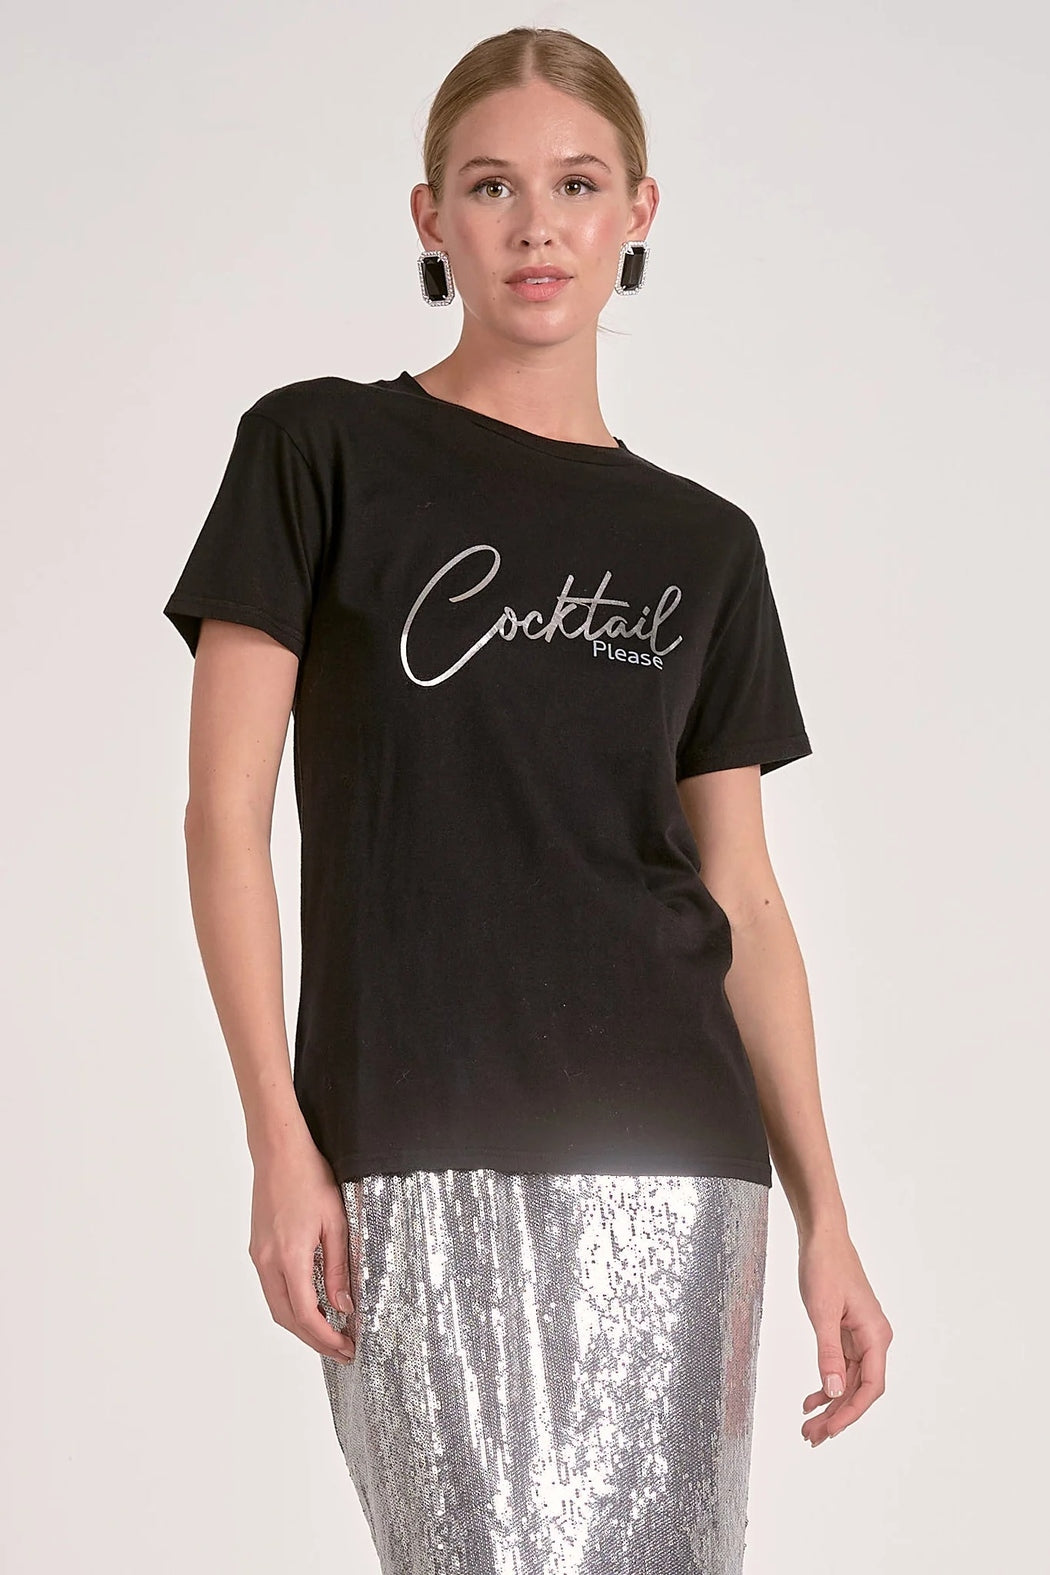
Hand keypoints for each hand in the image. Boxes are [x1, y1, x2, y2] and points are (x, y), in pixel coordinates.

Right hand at [248, 1136, 358, 1364]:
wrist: (279, 1152)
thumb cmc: (309, 1178)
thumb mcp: (335, 1222)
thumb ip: (338, 1268)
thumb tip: (343, 1306)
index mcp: (289, 1256)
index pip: (305, 1313)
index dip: (325, 1337)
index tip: (346, 1348)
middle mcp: (267, 1261)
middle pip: (286, 1317)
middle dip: (313, 1339)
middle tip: (340, 1350)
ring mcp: (259, 1255)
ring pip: (276, 1305)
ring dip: (300, 1325)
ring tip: (328, 1333)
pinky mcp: (258, 1248)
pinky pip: (271, 1288)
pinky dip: (290, 1305)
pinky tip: (309, 1305)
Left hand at [797, 1227, 892, 1445]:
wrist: (823, 1237)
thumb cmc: (824, 1267)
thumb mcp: (822, 1311)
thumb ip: (829, 1353)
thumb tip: (834, 1391)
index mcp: (876, 1335)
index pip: (870, 1387)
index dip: (851, 1412)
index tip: (829, 1430)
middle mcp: (874, 1339)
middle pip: (860, 1389)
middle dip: (837, 1415)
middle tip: (810, 1437)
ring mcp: (862, 1337)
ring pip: (850, 1381)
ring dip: (831, 1404)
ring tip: (808, 1427)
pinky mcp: (848, 1332)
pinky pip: (841, 1366)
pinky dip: (827, 1384)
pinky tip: (811, 1400)